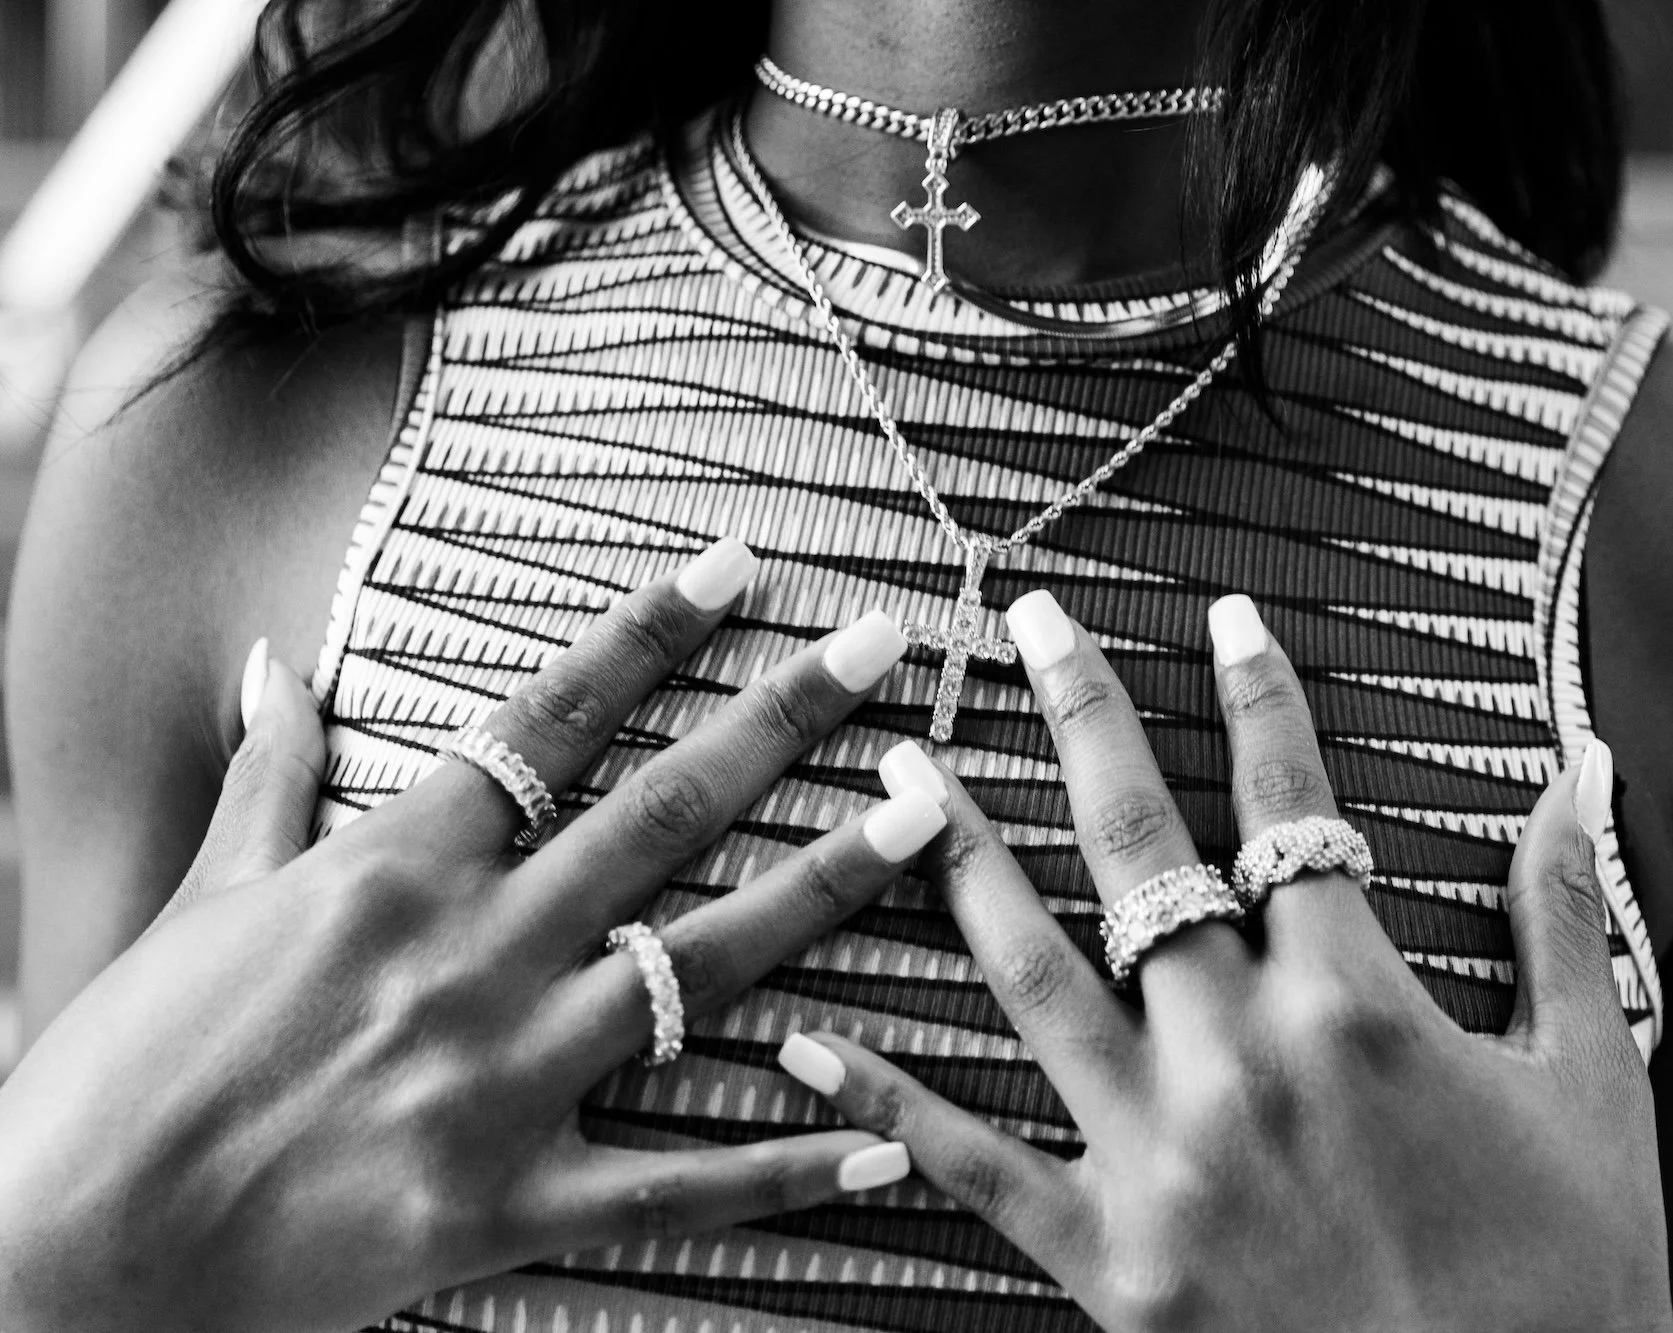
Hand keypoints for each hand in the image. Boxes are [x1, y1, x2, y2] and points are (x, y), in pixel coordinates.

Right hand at [0, 539, 942, 1332]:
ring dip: (827, 886)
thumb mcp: (198, 898)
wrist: (66, 1249)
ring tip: (930, 820)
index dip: (654, 632)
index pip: (550, 720)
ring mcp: (502, 1080)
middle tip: (882, 647)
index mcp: (394, 868)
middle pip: (659, 814)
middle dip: (782, 721)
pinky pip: (677, 1184)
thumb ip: (267, 778)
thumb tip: (271, 664)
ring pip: (701, 964)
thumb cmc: (123, 1067)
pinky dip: (784, 1165)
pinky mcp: (512, 1203)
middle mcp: (469, 955)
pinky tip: (885, 1135)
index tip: (744, 564)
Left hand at [776, 592, 1672, 1331]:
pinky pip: (976, 1167)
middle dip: (1084, 720)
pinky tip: (811, 1035)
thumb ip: (1563, 922)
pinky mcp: (1110, 1263)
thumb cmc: (1571, 1280)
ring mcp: (1163, 1160)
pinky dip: (889, 1100)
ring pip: (1037, 973)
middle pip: (1142, 854)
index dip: (1259, 699)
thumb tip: (1579, 775)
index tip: (1222, 614)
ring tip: (904, 770)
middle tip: (1028, 623)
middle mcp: (1242, 1059)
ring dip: (964, 860)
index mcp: (1360, 1006)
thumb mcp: (1595, 1090)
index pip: (1291, 809)